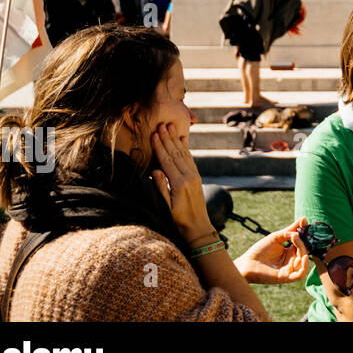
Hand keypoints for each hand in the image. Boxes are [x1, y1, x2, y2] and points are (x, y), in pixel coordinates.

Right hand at [149, 122, 212, 243]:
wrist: (198, 228)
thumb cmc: (179, 221)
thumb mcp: (165, 206)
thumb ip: (160, 187)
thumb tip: (155, 169)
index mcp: (179, 183)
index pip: (167, 160)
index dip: (160, 147)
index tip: (154, 134)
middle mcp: (189, 176)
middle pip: (176, 154)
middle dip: (168, 138)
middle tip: (162, 124)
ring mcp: (194, 176)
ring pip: (184, 154)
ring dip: (176, 140)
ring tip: (171, 128)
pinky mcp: (197, 178)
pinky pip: (190, 159)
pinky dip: (185, 149)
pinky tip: (183, 141)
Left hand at [234, 217, 311, 283]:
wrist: (246, 262)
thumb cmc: (259, 250)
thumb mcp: (277, 237)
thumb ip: (290, 230)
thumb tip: (304, 218)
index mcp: (289, 252)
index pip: (302, 244)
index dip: (305, 234)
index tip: (304, 223)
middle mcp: (291, 261)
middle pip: (304, 252)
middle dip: (302, 242)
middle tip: (295, 235)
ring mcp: (289, 270)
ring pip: (303, 262)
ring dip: (303, 251)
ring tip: (295, 241)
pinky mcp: (285, 277)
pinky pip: (299, 275)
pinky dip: (304, 267)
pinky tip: (303, 257)